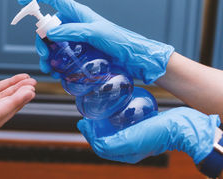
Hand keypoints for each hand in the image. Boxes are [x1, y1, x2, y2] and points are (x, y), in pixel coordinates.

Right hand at [18, 0, 174, 83]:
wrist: (134, 59)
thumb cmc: (119, 41)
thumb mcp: (95, 33)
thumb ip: (73, 30)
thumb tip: (50, 32)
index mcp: (77, 13)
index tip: (21, 1)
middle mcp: (73, 24)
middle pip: (47, 28)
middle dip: (41, 41)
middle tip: (44, 55)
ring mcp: (75, 39)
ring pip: (51, 44)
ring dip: (46, 56)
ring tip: (49, 68)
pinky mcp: (78, 53)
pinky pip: (60, 56)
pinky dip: (55, 64)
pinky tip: (57, 72)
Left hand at [77, 107, 219, 163]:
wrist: (182, 126)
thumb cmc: (158, 134)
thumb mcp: (131, 140)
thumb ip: (112, 144)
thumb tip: (95, 142)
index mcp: (126, 154)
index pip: (101, 147)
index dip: (89, 135)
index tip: (82, 121)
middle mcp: (130, 148)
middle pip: (105, 140)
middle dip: (94, 129)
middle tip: (87, 115)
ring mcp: (137, 138)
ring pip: (114, 132)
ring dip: (104, 123)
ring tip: (98, 112)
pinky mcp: (143, 128)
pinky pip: (125, 125)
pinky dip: (116, 120)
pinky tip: (115, 109)